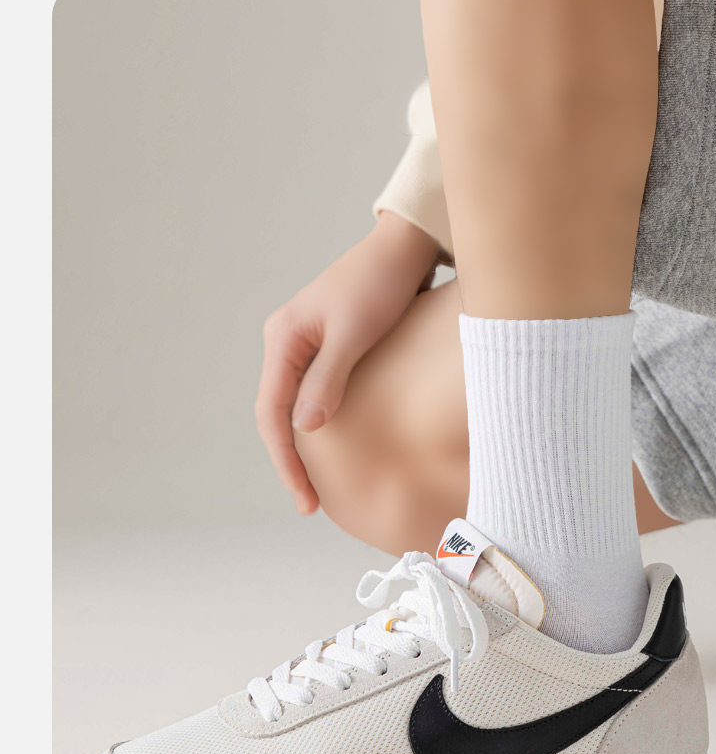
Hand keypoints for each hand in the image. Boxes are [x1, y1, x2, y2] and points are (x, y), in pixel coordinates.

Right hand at [255, 212, 439, 513]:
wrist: (405, 249)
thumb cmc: (381, 284)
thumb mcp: (354, 333)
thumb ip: (329, 379)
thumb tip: (306, 428)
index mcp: (283, 338)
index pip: (272, 413)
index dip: (285, 460)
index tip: (305, 497)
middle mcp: (286, 343)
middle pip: (277, 415)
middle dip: (291, 462)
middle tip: (310, 504)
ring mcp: (305, 347)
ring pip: (294, 409)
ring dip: (303, 448)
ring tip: (319, 488)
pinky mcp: (328, 350)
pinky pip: (314, 397)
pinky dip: (319, 428)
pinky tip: (336, 452)